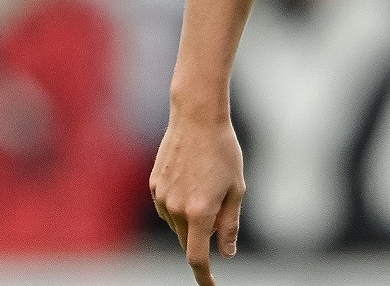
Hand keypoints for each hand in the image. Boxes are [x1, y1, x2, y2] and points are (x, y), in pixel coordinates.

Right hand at [149, 112, 245, 285]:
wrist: (197, 119)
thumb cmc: (223, 152)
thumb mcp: (236, 188)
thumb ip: (230, 224)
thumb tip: (227, 253)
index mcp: (199, 211)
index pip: (197, 256)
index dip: (204, 274)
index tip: (210, 284)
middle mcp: (175, 208)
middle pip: (188, 239)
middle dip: (203, 236)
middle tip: (221, 206)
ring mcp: (161, 197)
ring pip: (176, 225)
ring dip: (192, 220)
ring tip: (208, 186)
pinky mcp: (153, 186)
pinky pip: (167, 208)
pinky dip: (180, 206)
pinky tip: (192, 181)